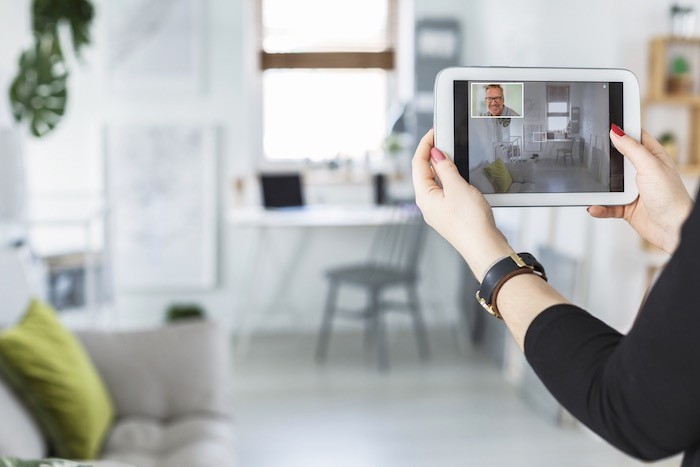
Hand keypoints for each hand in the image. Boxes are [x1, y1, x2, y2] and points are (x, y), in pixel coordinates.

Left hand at [412, 130, 513, 280]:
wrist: (484, 247)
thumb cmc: (470, 223)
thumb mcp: (457, 188)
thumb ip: (445, 168)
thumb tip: (435, 153)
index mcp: (424, 196)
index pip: (418, 164)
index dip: (424, 145)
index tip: (433, 132)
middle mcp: (428, 204)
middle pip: (424, 172)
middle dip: (432, 154)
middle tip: (444, 139)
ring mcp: (438, 210)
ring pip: (435, 181)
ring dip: (442, 166)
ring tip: (453, 154)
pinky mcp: (450, 214)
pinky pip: (445, 191)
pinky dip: (449, 179)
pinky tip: (459, 175)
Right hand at [588, 127, 693, 253]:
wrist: (673, 229)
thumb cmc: (672, 198)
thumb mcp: (650, 166)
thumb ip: (632, 149)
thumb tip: (616, 132)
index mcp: (652, 157)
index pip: (634, 138)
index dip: (621, 131)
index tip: (604, 126)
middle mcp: (642, 172)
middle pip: (616, 160)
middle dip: (603, 161)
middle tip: (591, 159)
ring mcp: (633, 190)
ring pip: (608, 184)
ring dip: (599, 189)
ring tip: (591, 189)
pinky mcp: (626, 207)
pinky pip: (607, 205)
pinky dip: (600, 207)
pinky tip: (595, 206)